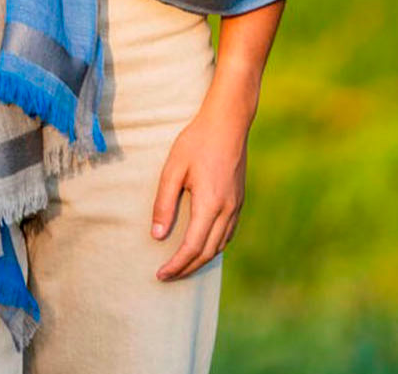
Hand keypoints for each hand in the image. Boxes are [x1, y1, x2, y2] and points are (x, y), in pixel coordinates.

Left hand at [151, 100, 248, 280]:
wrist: (228, 122)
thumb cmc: (197, 141)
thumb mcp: (173, 169)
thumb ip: (165, 203)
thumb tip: (158, 236)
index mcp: (210, 204)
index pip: (192, 247)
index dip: (176, 264)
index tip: (160, 274)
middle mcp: (227, 210)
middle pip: (208, 252)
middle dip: (187, 268)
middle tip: (167, 275)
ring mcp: (237, 205)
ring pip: (220, 245)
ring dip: (201, 259)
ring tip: (182, 264)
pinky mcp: (239, 199)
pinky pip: (228, 232)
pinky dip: (214, 245)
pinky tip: (203, 244)